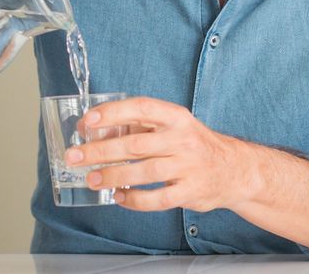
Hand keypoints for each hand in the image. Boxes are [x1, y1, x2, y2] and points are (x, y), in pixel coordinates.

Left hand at [64, 97, 250, 212]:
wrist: (234, 169)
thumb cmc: (195, 145)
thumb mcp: (174, 126)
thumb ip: (141, 126)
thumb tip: (97, 129)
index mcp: (176, 118)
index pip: (141, 108)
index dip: (113, 113)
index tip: (88, 120)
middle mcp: (183, 139)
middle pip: (135, 145)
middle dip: (100, 150)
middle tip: (75, 156)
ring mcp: (188, 166)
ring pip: (143, 172)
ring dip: (113, 176)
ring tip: (91, 178)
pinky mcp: (190, 191)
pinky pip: (156, 198)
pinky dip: (134, 200)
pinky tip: (119, 197)